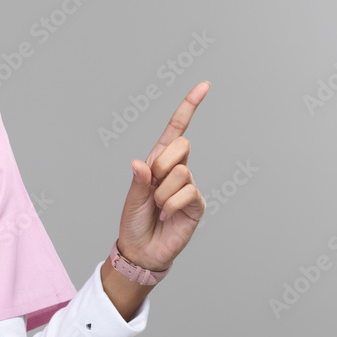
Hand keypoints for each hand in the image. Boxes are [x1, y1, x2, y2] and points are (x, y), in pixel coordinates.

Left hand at [117, 82, 209, 271]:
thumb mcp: (131, 198)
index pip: (176, 130)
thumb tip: (141, 162)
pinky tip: (167, 216)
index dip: (189, 107)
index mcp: (157, 162)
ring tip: (158, 208)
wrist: (142, 250)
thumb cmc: (134, 222)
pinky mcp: (197, 204)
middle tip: (152, 187)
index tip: (204, 85)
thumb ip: (138, 180)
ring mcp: (188, 186)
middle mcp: (176, 170)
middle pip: (182, 144)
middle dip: (162, 163)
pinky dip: (172, 204)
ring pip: (182, 171)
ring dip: (163, 192)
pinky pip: (188, 192)